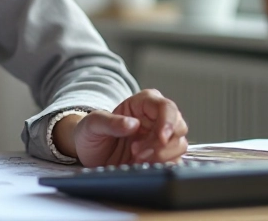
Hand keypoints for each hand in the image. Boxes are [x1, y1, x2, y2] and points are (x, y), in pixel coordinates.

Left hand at [53, 89, 187, 167]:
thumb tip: (132, 124)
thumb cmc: (90, 134)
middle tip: (137, 152)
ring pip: (179, 144)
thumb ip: (109, 122)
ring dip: (161, 155)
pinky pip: (175, 160)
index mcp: (142, 103)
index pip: (166, 107)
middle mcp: (155, 118)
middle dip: (162, 143)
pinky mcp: (161, 155)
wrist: (88, 155)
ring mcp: (160, 137)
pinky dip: (162, 165)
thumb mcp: (92, 124)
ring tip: (136, 158)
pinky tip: (143, 165)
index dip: (167, 121)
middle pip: (178, 126)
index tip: (160, 137)